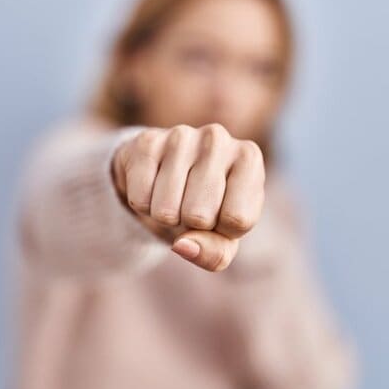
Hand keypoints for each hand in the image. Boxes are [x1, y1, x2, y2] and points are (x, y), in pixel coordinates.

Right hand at [111, 123, 265, 271]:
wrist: (165, 172)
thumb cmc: (207, 207)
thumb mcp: (223, 237)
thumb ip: (214, 253)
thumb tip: (183, 245)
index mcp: (249, 157)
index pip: (237, 221)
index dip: (222, 231)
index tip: (220, 215)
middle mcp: (217, 138)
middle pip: (200, 217)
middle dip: (191, 225)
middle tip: (191, 206)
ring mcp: (180, 136)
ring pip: (167, 211)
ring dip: (165, 218)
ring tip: (173, 198)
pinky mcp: (147, 141)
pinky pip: (140, 199)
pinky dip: (143, 207)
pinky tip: (153, 187)